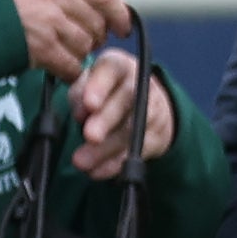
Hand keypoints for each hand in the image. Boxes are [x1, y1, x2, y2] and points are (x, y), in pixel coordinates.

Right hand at [0, 0, 131, 80]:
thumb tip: (95, 6)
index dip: (118, 13)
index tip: (122, 26)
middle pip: (96, 22)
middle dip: (95, 36)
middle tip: (87, 42)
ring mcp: (50, 21)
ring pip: (85, 45)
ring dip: (80, 53)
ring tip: (65, 53)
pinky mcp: (41, 47)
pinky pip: (70, 65)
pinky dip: (70, 71)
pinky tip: (61, 69)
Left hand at [67, 51, 173, 179]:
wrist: (142, 103)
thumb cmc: (104, 91)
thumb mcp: (86, 85)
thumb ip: (80, 95)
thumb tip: (82, 113)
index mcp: (118, 66)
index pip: (111, 69)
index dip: (99, 86)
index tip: (88, 104)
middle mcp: (139, 83)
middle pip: (126, 100)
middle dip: (106, 119)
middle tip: (89, 135)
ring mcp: (152, 109)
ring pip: (132, 129)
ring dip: (106, 148)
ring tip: (82, 162)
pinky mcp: (156, 135)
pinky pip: (137, 150)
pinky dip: (115, 163)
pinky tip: (97, 171)